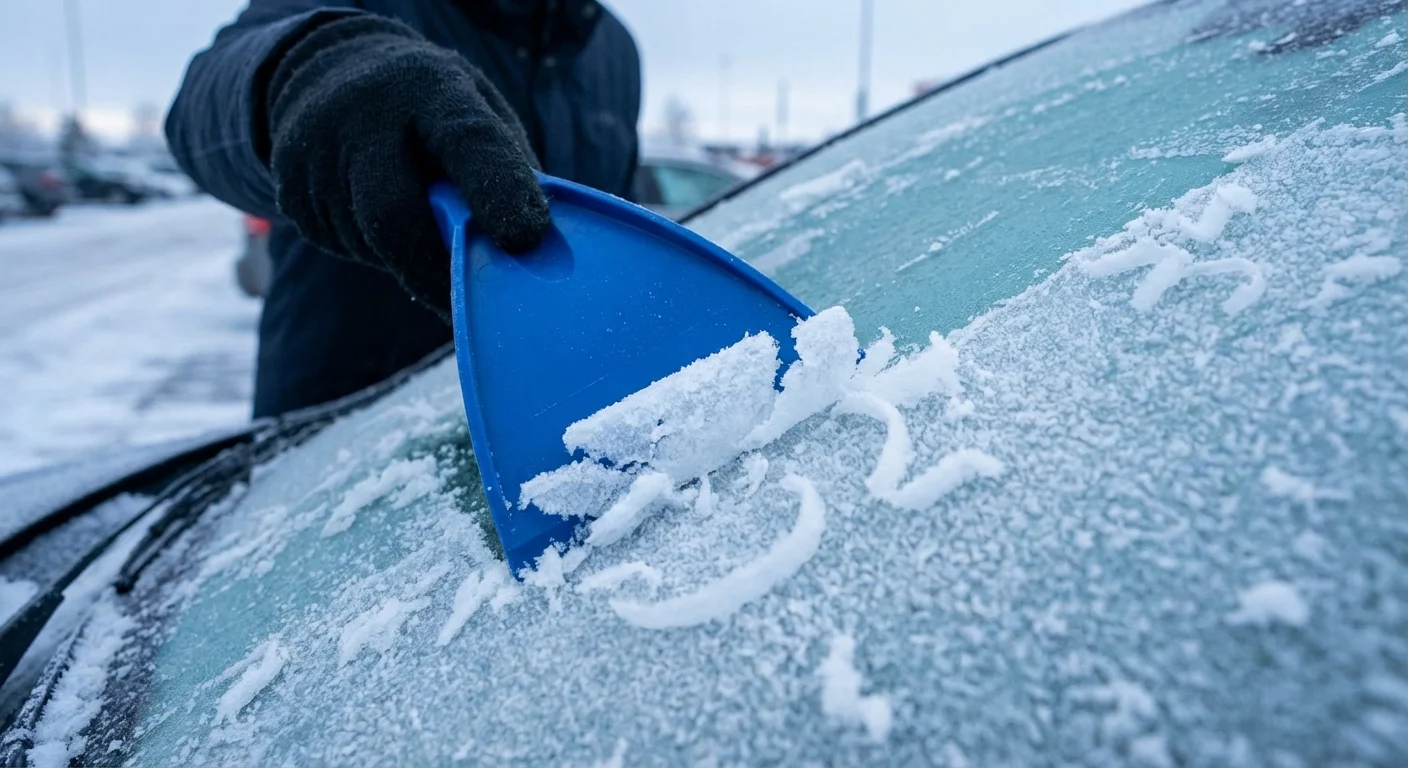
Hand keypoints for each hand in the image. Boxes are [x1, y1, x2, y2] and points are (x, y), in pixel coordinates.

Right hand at [266, 15, 550, 319]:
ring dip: (405, 259)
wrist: (328, 71)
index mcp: (430, 88)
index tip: (526, 241)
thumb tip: (538, 249)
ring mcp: (316, 149)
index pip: (467, 141)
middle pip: (392, 212)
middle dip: (434, 270)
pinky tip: (379, 223)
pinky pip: (340, 242)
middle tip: (464, 308)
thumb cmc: (431, 112)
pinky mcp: (288, 187)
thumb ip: (506, 169)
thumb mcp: (476, 112)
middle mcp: (364, 112)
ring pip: (366, 239)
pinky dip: (373, 250)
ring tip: (422, 237)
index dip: (498, 192)